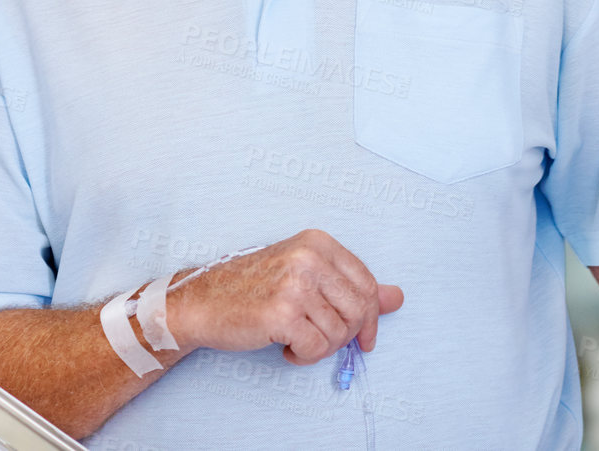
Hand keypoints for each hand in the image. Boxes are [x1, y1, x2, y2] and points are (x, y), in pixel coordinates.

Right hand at [164, 230, 403, 365]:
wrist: (202, 301)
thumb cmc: (251, 288)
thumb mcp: (305, 276)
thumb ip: (351, 286)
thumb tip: (396, 297)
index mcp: (317, 243)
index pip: (367, 283)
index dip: (370, 317)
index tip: (365, 337)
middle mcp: (308, 257)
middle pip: (358, 310)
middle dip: (345, 335)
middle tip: (320, 339)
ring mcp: (295, 284)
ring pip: (338, 333)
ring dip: (320, 347)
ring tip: (296, 338)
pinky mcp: (281, 313)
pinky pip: (315, 349)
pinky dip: (302, 356)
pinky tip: (285, 346)